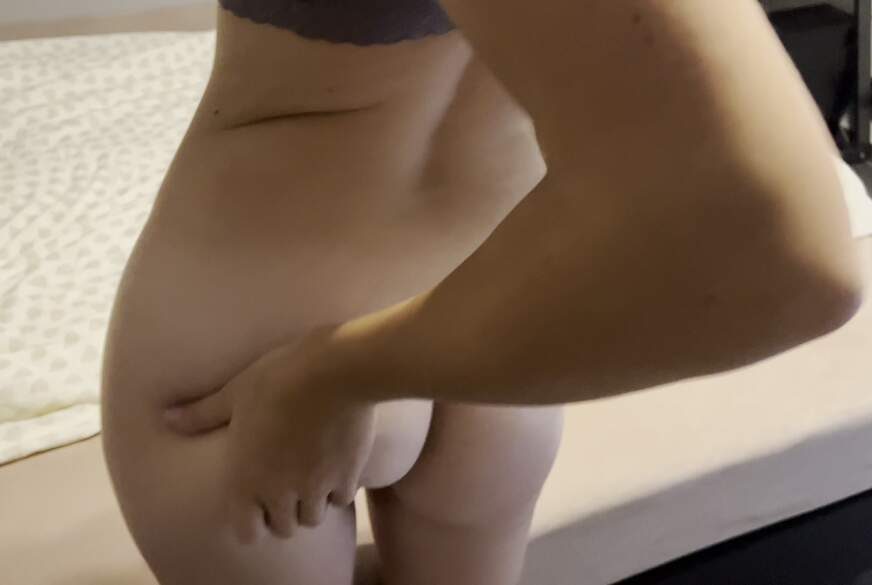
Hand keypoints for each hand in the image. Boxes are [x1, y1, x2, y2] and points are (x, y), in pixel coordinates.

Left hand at [162, 326, 375, 542]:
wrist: (335, 371)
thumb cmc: (277, 379)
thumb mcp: (234, 393)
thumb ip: (202, 413)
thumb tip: (166, 417)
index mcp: (247, 478)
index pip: (246, 531)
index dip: (250, 520)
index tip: (254, 502)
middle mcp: (281, 492)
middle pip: (283, 528)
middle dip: (282, 512)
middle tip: (283, 487)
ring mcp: (316, 487)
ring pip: (313, 518)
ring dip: (310, 504)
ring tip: (308, 479)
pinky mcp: (347, 476)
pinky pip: (341, 498)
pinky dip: (337, 488)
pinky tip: (334, 466)